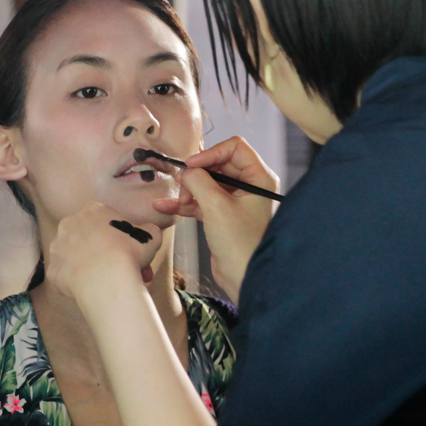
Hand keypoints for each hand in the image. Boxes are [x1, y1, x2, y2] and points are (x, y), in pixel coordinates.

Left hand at [46, 202, 162, 303]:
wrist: (107, 278)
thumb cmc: (130, 252)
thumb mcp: (151, 235)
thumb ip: (148, 230)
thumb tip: (148, 231)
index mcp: (92, 210)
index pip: (105, 221)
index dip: (119, 237)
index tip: (129, 252)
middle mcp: (69, 224)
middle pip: (88, 237)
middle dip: (104, 252)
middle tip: (121, 269)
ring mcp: (57, 247)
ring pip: (74, 256)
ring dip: (88, 265)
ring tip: (107, 281)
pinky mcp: (52, 270)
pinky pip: (66, 276)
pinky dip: (77, 282)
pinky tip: (92, 289)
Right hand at [153, 136, 278, 298]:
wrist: (244, 278)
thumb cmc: (241, 244)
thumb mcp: (216, 206)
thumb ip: (199, 181)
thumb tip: (187, 171)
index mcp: (259, 178)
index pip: (235, 148)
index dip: (211, 153)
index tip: (192, 165)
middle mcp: (251, 186)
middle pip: (218, 165)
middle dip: (197, 174)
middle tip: (183, 185)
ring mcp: (236, 202)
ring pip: (207, 183)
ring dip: (189, 189)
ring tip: (178, 200)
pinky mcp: (223, 217)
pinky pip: (202, 202)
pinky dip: (185, 204)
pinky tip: (165, 206)